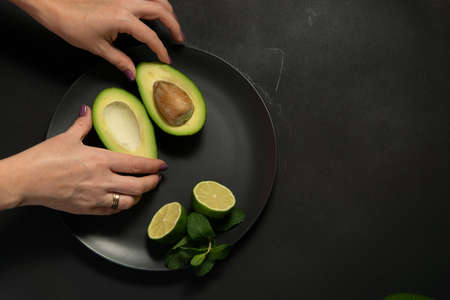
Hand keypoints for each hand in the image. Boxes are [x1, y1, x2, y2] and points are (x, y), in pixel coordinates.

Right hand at [0, 105, 166, 214]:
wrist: (26, 180)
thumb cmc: (44, 159)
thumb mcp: (67, 137)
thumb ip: (83, 124)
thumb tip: (87, 111)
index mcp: (101, 160)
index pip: (137, 164)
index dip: (153, 166)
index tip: (162, 166)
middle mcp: (103, 180)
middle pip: (139, 186)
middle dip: (153, 183)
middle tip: (157, 179)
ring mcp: (96, 197)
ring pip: (129, 202)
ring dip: (139, 196)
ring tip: (141, 191)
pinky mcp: (88, 209)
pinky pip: (113, 211)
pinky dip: (122, 206)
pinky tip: (123, 201)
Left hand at [10, 0, 183, 79]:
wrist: (56, 8)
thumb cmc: (72, 25)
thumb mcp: (98, 48)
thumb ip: (120, 61)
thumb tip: (132, 73)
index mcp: (123, 19)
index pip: (151, 37)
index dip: (161, 50)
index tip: (165, 59)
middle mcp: (126, 4)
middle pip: (161, 11)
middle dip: (174, 25)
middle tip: (179, 38)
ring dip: (166, 11)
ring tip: (171, 24)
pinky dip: (153, 3)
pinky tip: (153, 12)